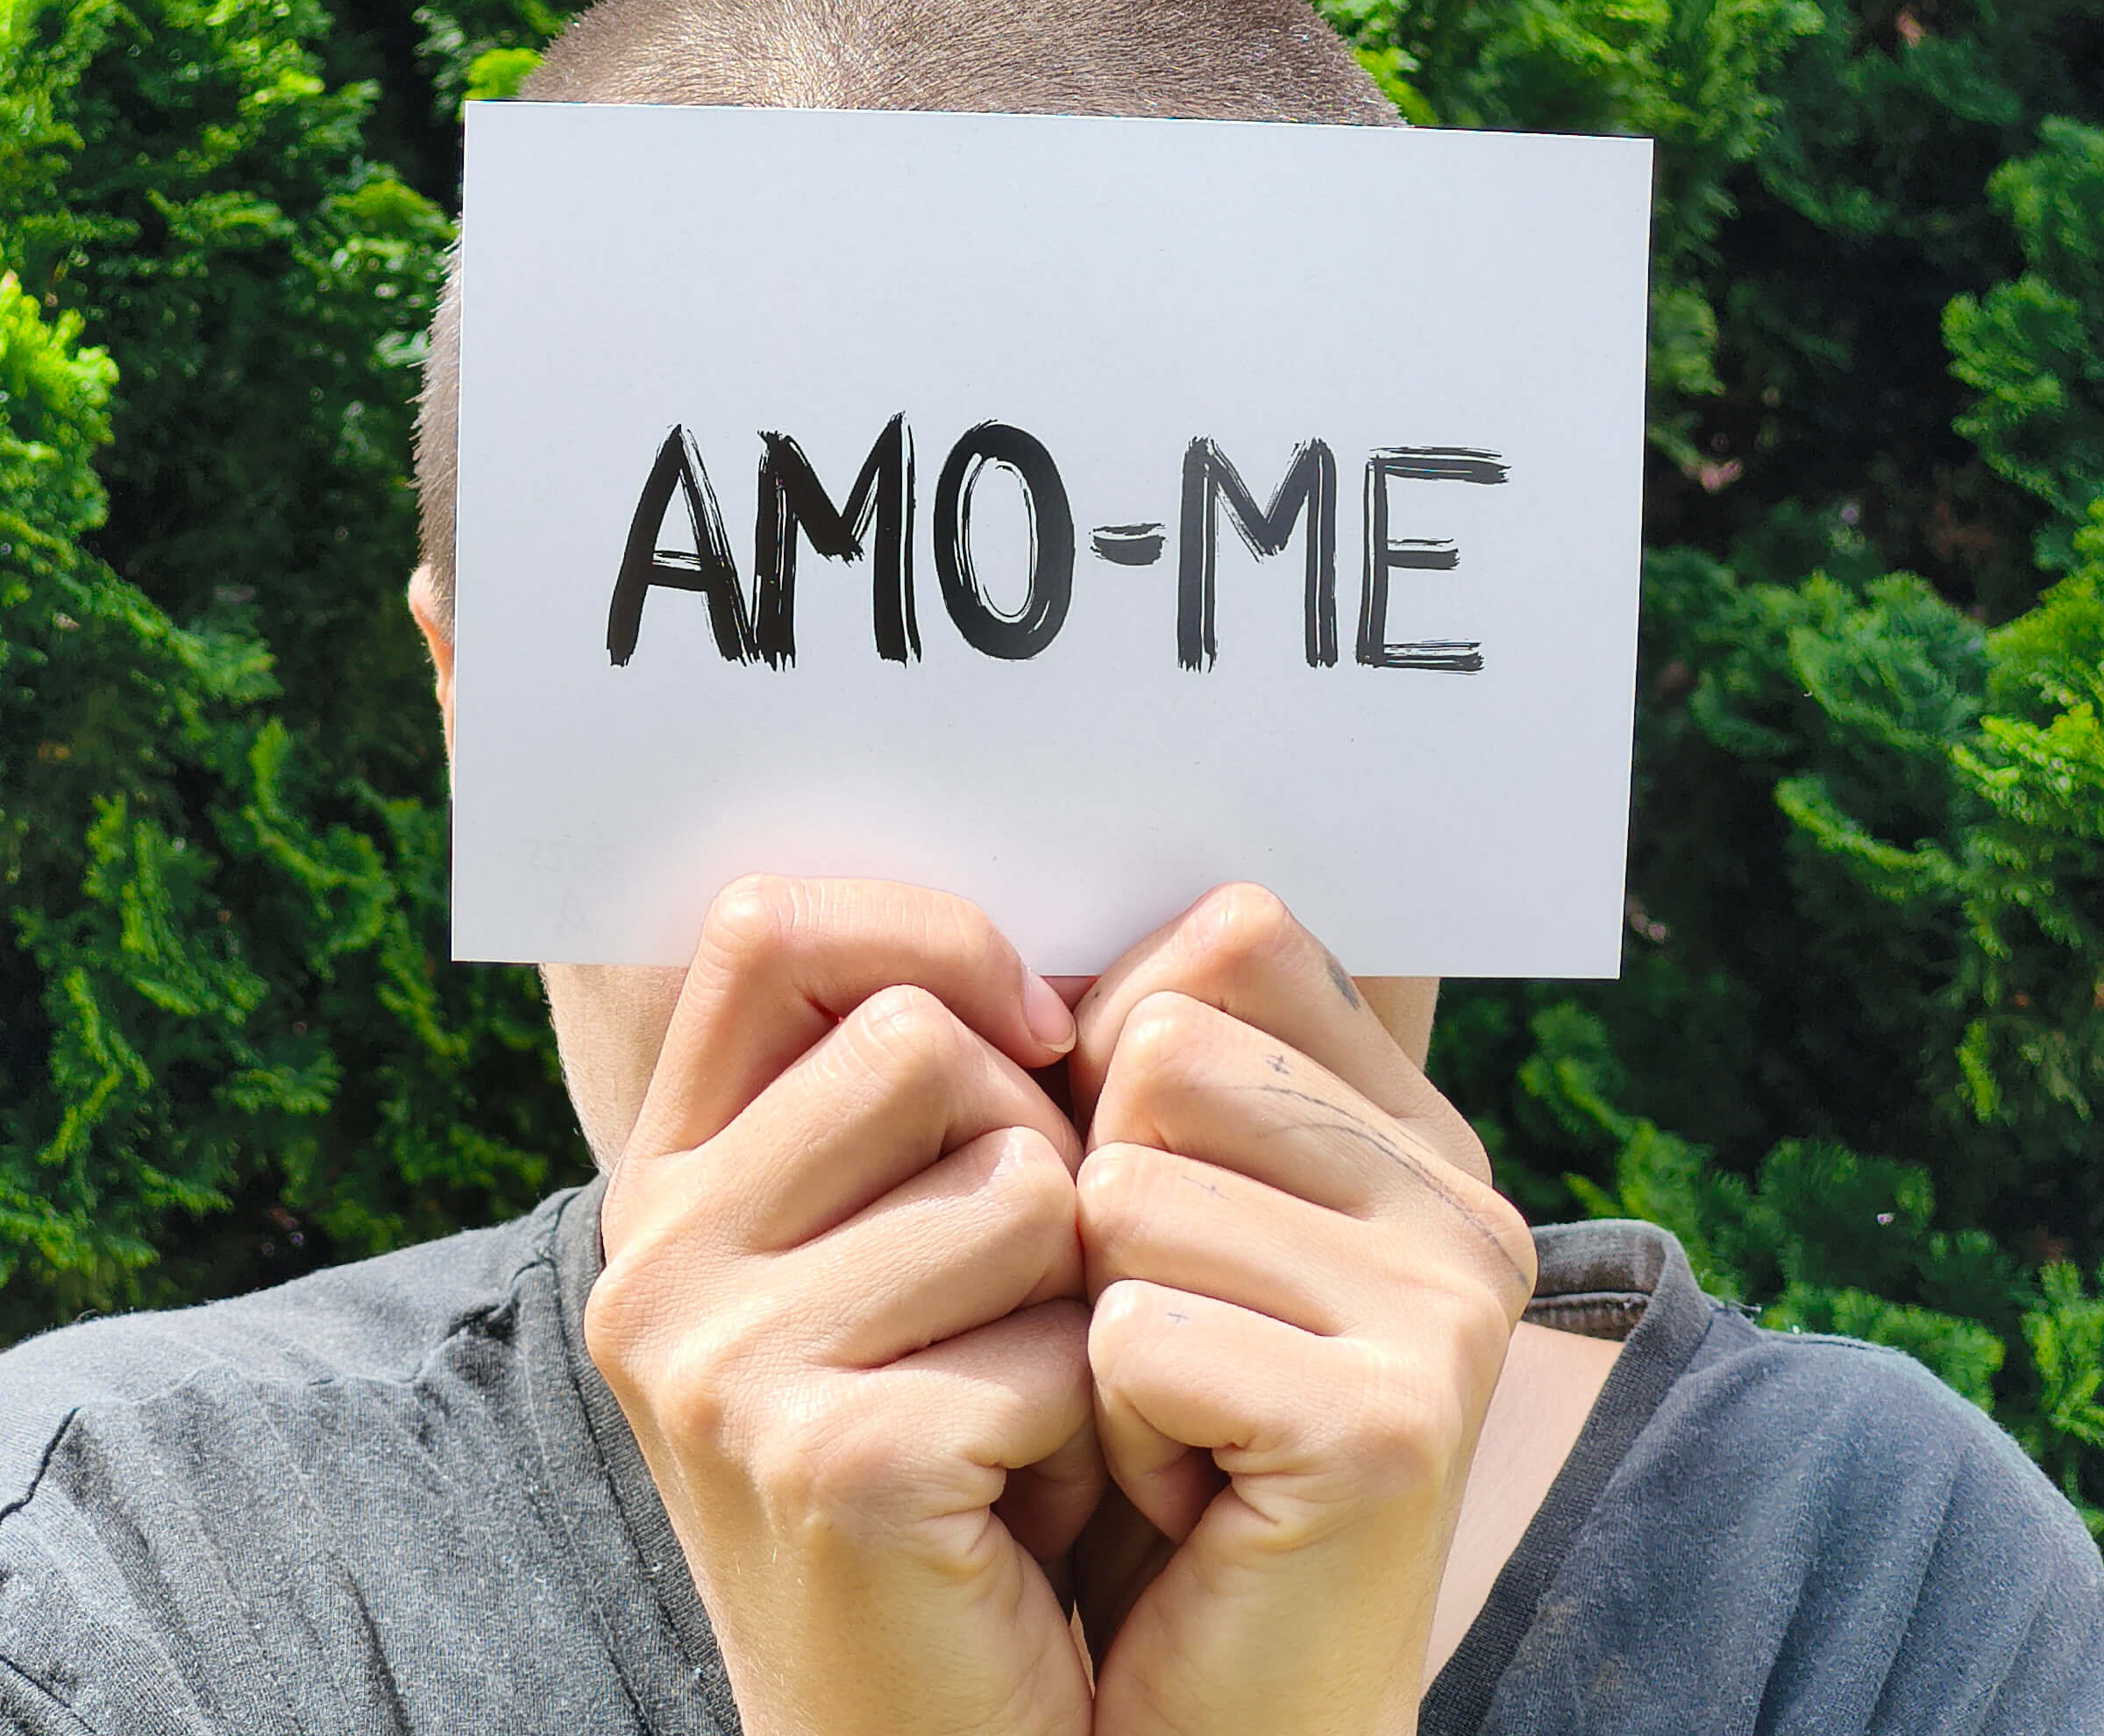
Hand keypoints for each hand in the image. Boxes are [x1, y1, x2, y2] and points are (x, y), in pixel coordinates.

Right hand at [584, 877, 1100, 1735]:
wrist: (917, 1732)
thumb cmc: (947, 1448)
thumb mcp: (896, 1243)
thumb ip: (918, 1091)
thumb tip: (1067, 970)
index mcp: (671, 1177)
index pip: (768, 929)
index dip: (927, 935)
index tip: (1035, 1028)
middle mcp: (658, 1256)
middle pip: (922, 1042)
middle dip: (1037, 1144)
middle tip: (1024, 1293)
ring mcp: (722, 1364)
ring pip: (1018, 1183)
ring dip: (1076, 1296)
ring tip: (1020, 1405)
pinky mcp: (832, 1461)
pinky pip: (1060, 1340)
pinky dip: (1092, 1415)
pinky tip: (1027, 1502)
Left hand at [1069, 885, 1535, 1735]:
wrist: (1215, 1708)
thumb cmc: (1155, 1442)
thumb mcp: (1157, 1224)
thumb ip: (1147, 1067)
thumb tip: (1048, 933)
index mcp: (1407, 1125)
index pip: (1228, 936)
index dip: (1115, 1052)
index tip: (1138, 1195)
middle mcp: (1457, 1191)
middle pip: (1159, 1048)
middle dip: (1097, 1203)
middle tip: (1164, 1340)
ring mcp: (1445, 1300)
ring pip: (1124, 1187)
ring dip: (1095, 1322)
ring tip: (1173, 1420)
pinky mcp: (1394, 1420)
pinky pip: (1134, 1334)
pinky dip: (1111, 1429)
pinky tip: (1184, 1498)